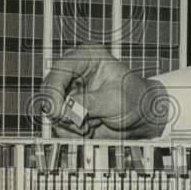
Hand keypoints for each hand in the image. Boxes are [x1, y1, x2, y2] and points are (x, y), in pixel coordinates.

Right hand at [39, 44, 170, 138]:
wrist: (141, 119)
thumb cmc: (135, 100)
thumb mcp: (114, 100)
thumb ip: (90, 103)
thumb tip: (68, 108)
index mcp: (87, 58)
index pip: (60, 69)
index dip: (54, 89)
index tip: (57, 110)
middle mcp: (74, 74)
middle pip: (49, 89)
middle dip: (63, 110)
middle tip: (79, 122)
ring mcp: (69, 93)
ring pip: (52, 110)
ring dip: (70, 122)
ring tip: (92, 123)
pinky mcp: (68, 110)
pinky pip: (58, 124)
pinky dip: (72, 131)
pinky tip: (89, 127)